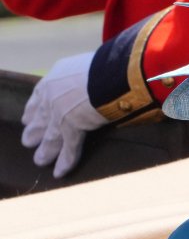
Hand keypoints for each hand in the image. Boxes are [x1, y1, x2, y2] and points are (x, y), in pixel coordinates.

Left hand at [21, 52, 108, 177]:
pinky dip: (65, 162)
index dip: (33, 110)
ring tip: (40, 160)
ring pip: (50, 137)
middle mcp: (51, 97)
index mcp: (54, 79)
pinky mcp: (72, 128)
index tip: (27, 118)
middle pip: (40, 118)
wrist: (110, 73)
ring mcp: (60, 114)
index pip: (38, 97)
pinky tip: (60, 172)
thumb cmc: (106, 65)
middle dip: (34, 131)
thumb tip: (95, 80)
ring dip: (45, 151)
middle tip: (28, 141)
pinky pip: (68, 149)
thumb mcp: (88, 66)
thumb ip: (84, 77)